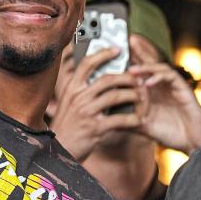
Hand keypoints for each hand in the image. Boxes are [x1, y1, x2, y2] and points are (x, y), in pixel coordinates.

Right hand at [50, 46, 144, 161]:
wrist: (59, 151)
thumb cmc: (67, 126)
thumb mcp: (68, 103)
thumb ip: (81, 90)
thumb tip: (99, 75)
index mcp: (71, 88)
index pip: (87, 64)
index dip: (103, 54)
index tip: (117, 49)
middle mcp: (78, 97)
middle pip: (107, 79)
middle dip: (126, 77)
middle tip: (138, 78)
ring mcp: (86, 112)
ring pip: (116, 96)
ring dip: (133, 95)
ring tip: (141, 97)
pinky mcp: (95, 128)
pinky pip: (119, 119)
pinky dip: (132, 119)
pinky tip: (139, 119)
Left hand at [127, 36, 200, 152]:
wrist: (191, 141)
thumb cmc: (170, 132)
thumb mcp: (144, 126)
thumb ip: (129, 119)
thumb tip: (109, 119)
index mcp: (151, 91)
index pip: (139, 71)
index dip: (130, 59)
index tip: (116, 52)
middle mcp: (161, 85)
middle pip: (149, 62)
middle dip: (139, 51)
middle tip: (128, 40)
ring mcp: (172, 85)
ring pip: (159, 67)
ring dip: (146, 66)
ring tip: (132, 69)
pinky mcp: (183, 88)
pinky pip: (170, 76)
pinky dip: (158, 78)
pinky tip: (148, 82)